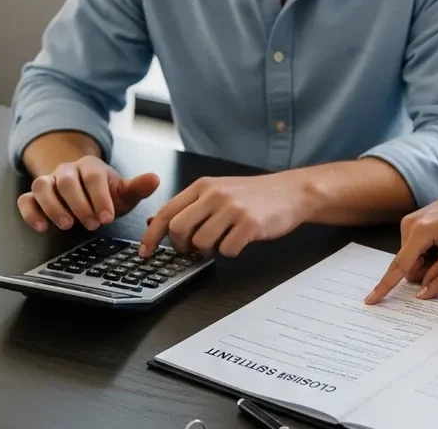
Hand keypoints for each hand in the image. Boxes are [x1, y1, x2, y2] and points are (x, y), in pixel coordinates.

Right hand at [17, 156, 159, 231]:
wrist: (83, 189)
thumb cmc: (105, 193)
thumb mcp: (123, 191)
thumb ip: (138, 187)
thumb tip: (155, 179)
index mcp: (91, 166)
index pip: (93, 177)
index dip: (100, 198)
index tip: (108, 218)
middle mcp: (66, 170)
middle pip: (67, 181)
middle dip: (79, 204)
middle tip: (92, 225)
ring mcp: (48, 181)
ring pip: (41, 186)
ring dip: (53, 206)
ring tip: (67, 225)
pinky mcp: (33, 195)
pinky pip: (25, 199)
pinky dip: (31, 212)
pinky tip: (42, 227)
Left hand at [139, 173, 309, 257]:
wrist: (291, 192)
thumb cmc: (254, 195)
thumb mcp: (218, 191)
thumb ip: (189, 206)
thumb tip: (154, 222)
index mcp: (203, 186)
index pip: (167, 212)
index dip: (151, 235)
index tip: (146, 251)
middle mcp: (215, 194)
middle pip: (178, 229)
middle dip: (181, 246)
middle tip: (192, 249)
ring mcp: (233, 209)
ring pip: (201, 243)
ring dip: (209, 250)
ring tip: (223, 240)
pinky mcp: (250, 224)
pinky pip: (227, 250)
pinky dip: (230, 251)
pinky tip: (240, 240)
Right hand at [364, 182, 437, 304]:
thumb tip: (423, 291)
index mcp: (420, 231)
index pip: (400, 265)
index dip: (385, 285)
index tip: (370, 300)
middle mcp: (408, 225)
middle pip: (408, 266)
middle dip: (426, 270)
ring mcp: (407, 224)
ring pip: (410, 260)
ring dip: (427, 261)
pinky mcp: (409, 225)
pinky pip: (412, 251)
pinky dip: (426, 253)